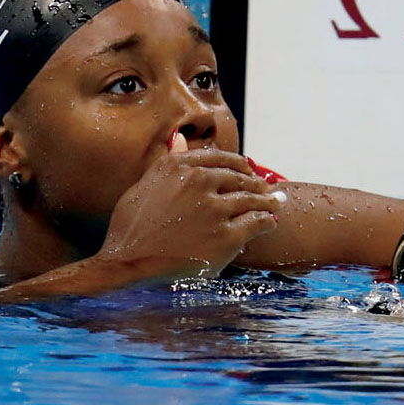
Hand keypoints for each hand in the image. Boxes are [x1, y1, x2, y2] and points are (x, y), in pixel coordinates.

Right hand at [96, 134, 282, 278]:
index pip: (220, 157)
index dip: (238, 163)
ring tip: (276, 202)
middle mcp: (199, 182)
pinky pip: (257, 223)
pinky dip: (266, 221)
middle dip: (256, 182)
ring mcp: (215, 209)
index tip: (247, 168)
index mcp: (178, 167)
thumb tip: (180, 138)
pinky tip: (270, 222)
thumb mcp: (143, 186)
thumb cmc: (130, 229)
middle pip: (239, 178)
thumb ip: (168, 162)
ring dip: (268, 200)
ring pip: (252, 198)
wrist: (127, 265)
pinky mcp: (227, 236)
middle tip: (267, 187)